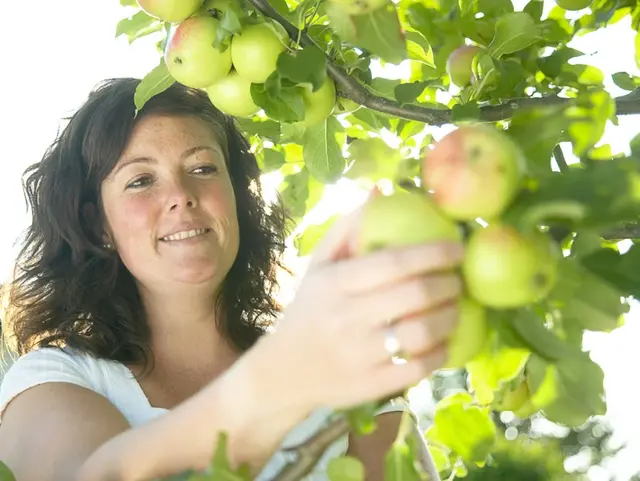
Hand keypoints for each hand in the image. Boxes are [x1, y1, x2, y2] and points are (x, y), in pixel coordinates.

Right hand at [272, 202, 463, 412]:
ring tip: (455, 308)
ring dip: (450, 317)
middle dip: (449, 284)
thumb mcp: (319, 265)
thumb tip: (381, 190)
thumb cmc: (308, 309)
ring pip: (422, 332)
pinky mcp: (371, 386)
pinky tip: (443, 341)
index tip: (457, 248)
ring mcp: (360, 355)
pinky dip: (441, 352)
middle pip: (415, 295)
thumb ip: (348, 228)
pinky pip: (419, 367)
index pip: (394, 262)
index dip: (433, 253)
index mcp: (335, 283)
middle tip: (458, 280)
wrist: (284, 370)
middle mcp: (347, 317)